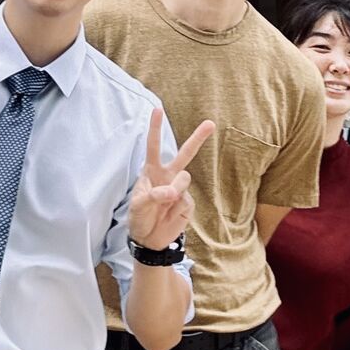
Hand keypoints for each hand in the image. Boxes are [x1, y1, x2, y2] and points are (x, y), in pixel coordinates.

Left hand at [127, 109, 215, 253]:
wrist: (149, 239)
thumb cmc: (139, 217)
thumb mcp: (138, 206)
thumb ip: (153, 196)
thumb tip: (172, 192)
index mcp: (152, 171)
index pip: (154, 146)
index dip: (156, 128)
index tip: (158, 109)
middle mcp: (168, 176)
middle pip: (185, 154)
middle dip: (197, 138)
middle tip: (211, 123)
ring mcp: (179, 189)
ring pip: (184, 179)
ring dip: (174, 189)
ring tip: (164, 203)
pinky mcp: (188, 203)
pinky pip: (186, 200)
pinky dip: (176, 208)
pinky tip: (169, 215)